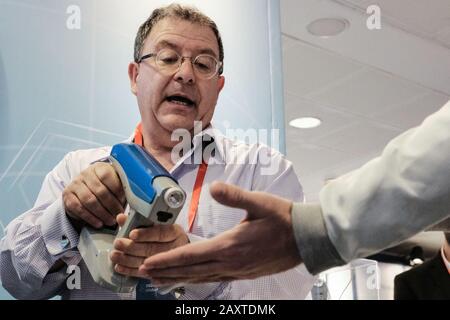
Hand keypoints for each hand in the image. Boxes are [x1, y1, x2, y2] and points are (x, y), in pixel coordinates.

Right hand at [63, 162, 124, 229]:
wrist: (84, 191)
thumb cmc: (106, 189)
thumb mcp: (115, 184)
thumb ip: (124, 188)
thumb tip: (137, 199)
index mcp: (100, 168)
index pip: (108, 177)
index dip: (117, 191)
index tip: (125, 202)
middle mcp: (85, 174)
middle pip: (100, 191)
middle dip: (112, 205)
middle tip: (119, 215)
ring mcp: (75, 184)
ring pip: (89, 200)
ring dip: (102, 213)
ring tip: (111, 221)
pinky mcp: (67, 196)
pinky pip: (78, 208)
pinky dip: (90, 218)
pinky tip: (99, 223)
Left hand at [110, 214, 188, 277]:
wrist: (179, 249)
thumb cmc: (164, 234)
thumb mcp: (155, 224)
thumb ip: (138, 221)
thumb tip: (121, 218)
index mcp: (175, 232)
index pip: (161, 233)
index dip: (146, 234)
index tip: (132, 234)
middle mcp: (175, 247)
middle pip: (153, 249)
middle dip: (132, 247)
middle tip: (118, 243)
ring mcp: (170, 262)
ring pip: (148, 263)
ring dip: (128, 260)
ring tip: (115, 256)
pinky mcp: (162, 274)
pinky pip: (145, 274)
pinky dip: (131, 271)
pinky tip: (120, 267)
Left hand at [138, 182, 301, 284]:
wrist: (306, 238)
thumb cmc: (283, 219)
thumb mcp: (259, 202)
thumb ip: (235, 196)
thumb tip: (214, 187)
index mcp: (230, 246)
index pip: (191, 256)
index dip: (167, 260)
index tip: (148, 263)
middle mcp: (231, 263)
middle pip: (191, 271)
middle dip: (165, 272)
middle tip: (143, 272)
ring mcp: (237, 271)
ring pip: (201, 278)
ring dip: (178, 278)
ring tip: (159, 279)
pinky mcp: (244, 273)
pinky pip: (214, 279)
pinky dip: (196, 280)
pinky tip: (191, 278)